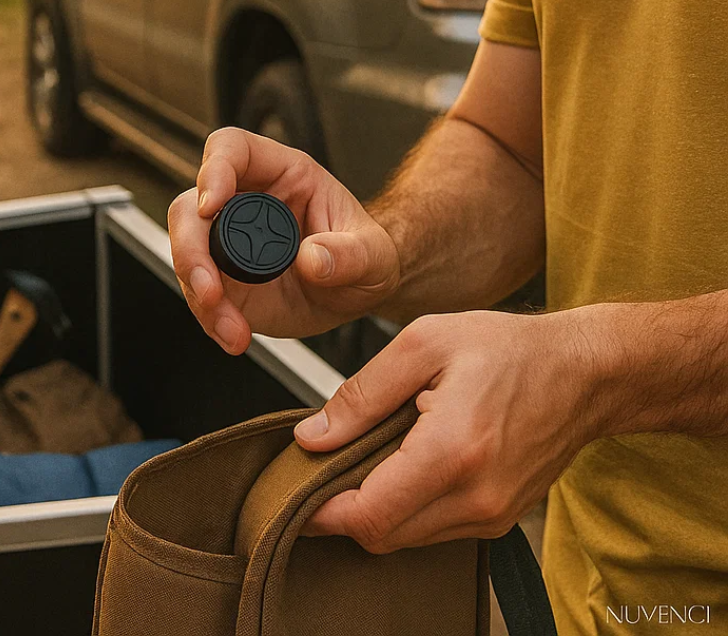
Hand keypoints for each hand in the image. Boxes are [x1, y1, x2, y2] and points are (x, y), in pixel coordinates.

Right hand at [167, 127, 400, 353]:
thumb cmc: (366, 254)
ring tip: (233, 327)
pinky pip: (199, 293)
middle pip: (191, 205)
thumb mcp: (373, 254)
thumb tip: (312, 259)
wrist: (359, 292)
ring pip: (187, 251)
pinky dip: (211, 318)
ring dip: (199, 291)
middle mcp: (245, 202)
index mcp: (282, 173)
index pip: (233, 149)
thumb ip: (349, 254)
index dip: (214, 169)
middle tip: (211, 288)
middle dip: (191, 247)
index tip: (212, 206)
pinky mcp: (224, 278)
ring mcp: (228, 241)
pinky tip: (235, 336)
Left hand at [296, 309, 603, 551]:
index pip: (370, 515)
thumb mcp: (424, 344)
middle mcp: (477, 497)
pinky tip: (403, 464)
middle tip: (323, 465)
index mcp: (453, 451)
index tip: (296, 485)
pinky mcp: (499, 519)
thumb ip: (362, 394)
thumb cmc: (508, 349)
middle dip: (343, 508)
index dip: (322, 509)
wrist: (584, 372)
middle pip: (383, 536)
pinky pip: (435, 529)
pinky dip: (408, 506)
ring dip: (376, 508)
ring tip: (366, 455)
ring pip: (408, 538)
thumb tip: (312, 436)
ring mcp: (492, 516)